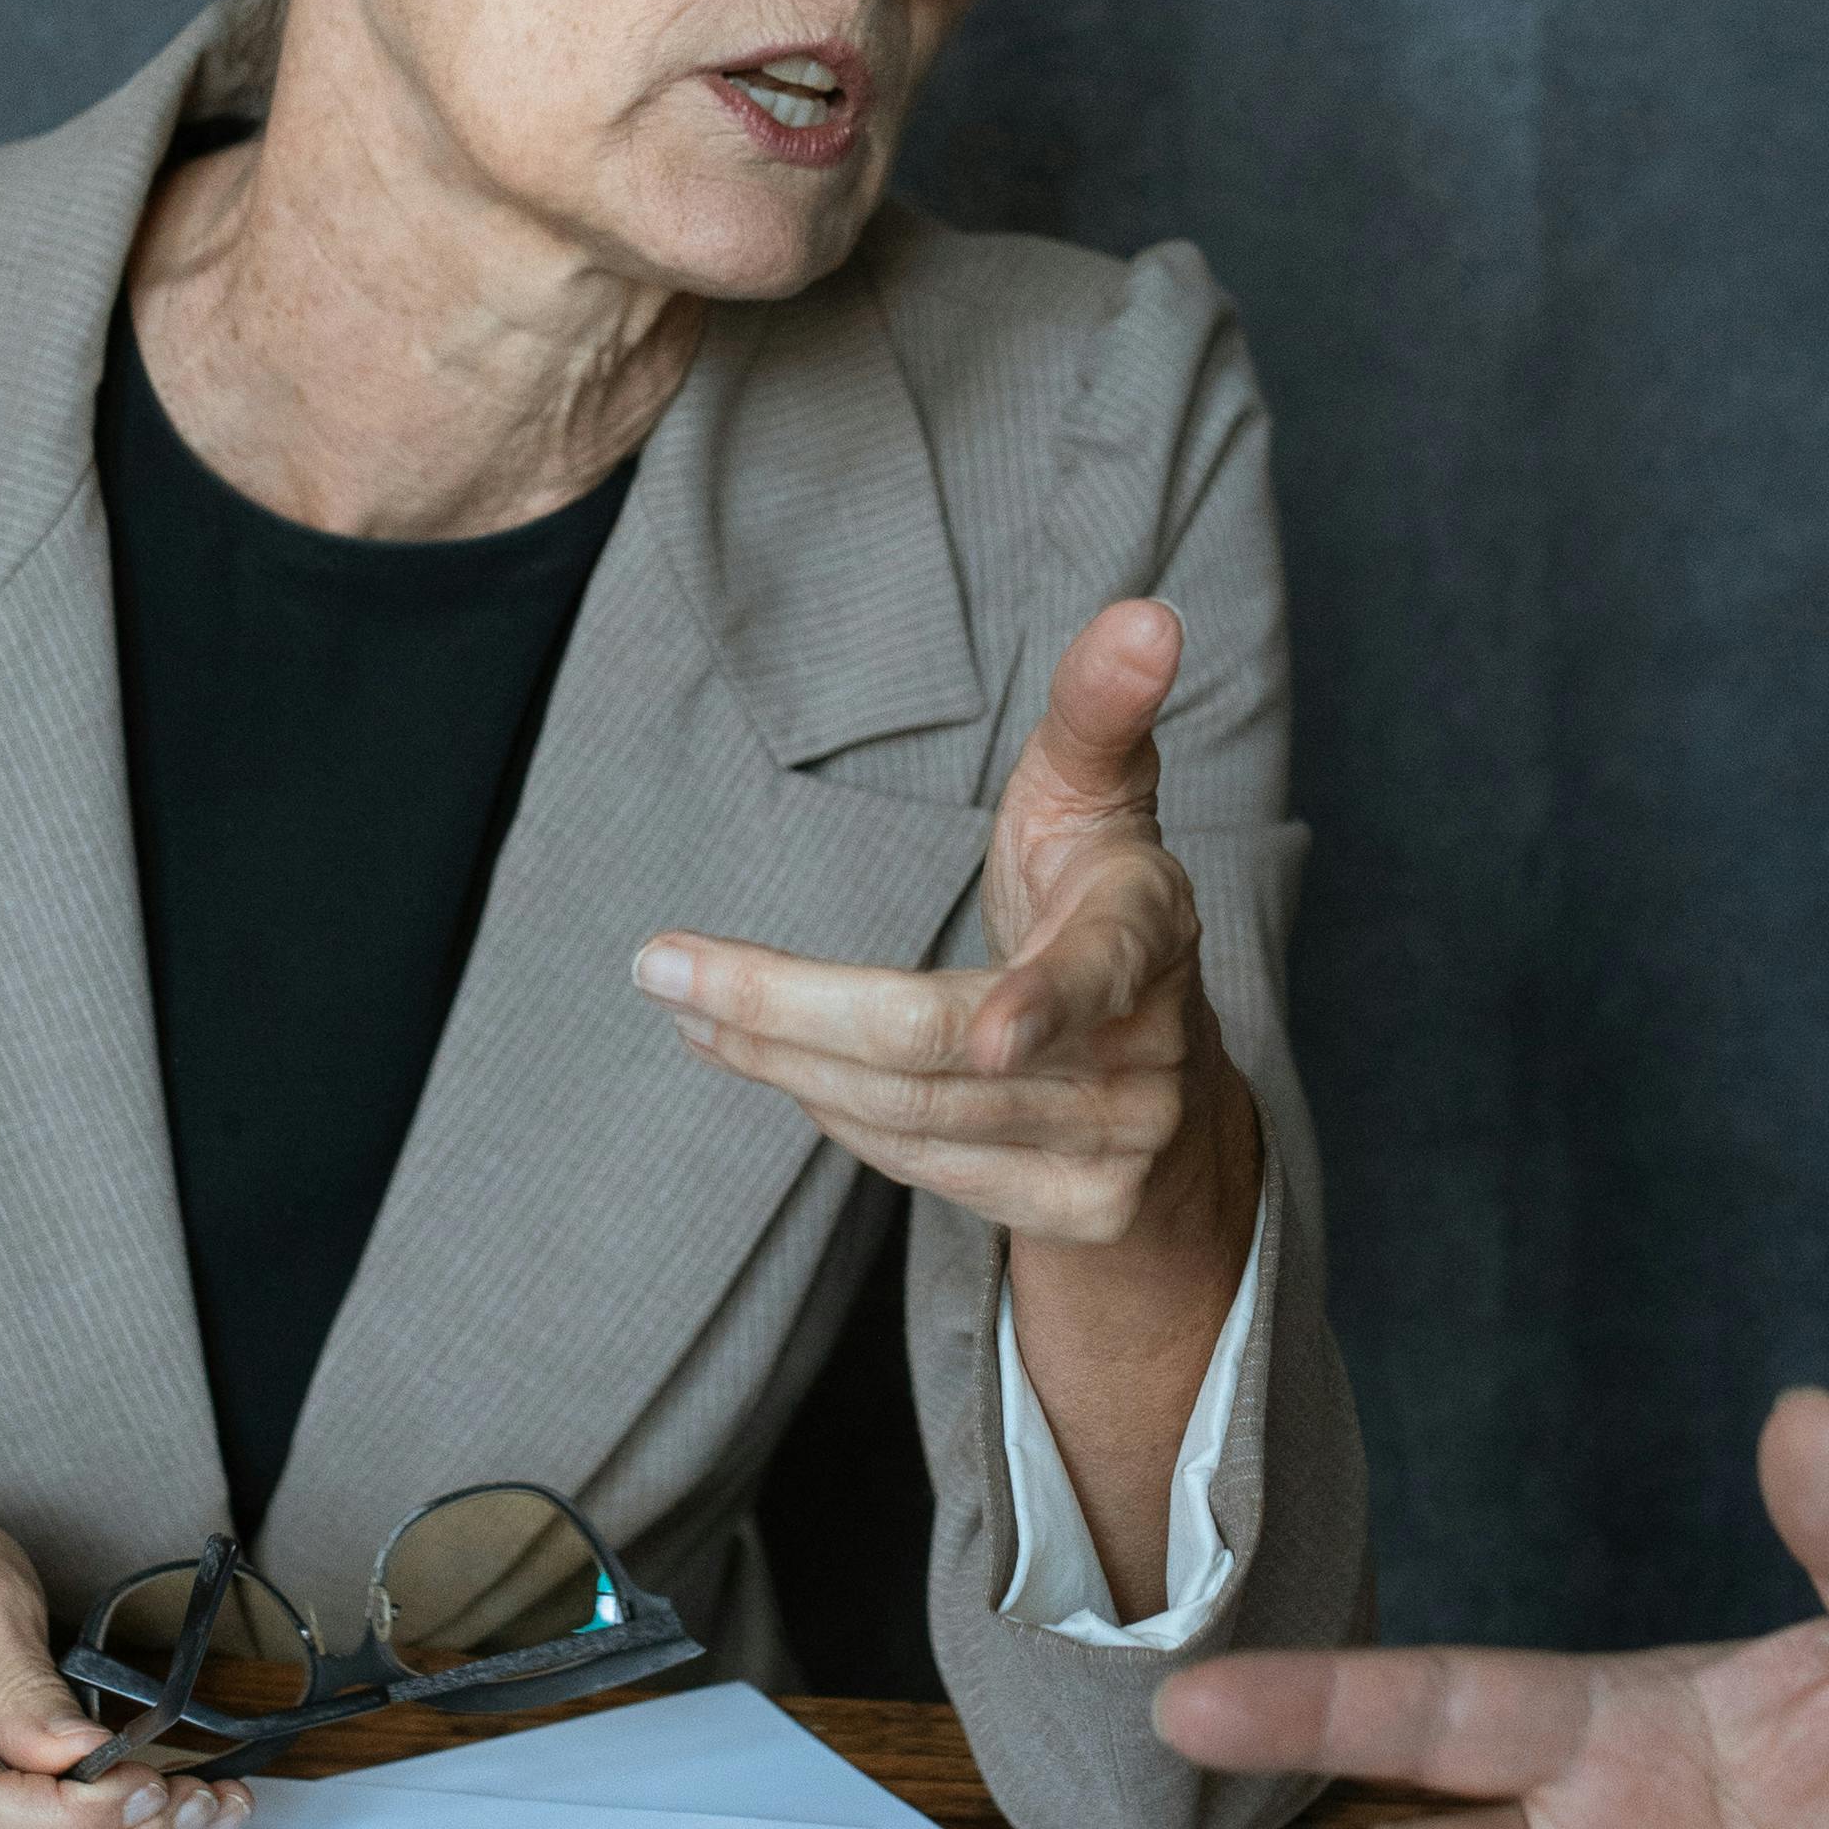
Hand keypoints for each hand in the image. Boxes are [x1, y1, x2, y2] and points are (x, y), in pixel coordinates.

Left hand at [635, 595, 1256, 1269]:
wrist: (1166, 1076)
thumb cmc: (1097, 898)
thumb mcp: (1097, 797)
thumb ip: (1100, 707)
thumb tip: (1146, 613)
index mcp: (1148, 929)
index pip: (1096, 969)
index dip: (1043, 1005)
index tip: (993, 1033)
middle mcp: (1146, 1050)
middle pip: (938, 1052)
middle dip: (787, 1011)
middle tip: (662, 968)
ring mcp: (1114, 1145)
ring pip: (910, 1114)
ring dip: (781, 1059)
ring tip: (689, 1005)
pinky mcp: (1075, 1214)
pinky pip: (917, 1165)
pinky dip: (828, 1110)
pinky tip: (767, 1061)